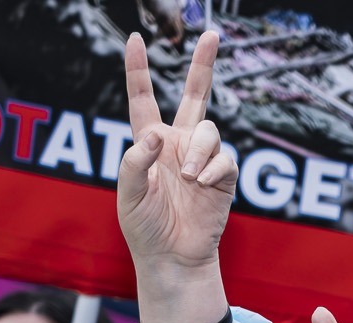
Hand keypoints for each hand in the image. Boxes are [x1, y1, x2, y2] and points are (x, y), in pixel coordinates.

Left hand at [117, 30, 236, 322]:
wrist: (173, 258)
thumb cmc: (144, 228)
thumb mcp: (127, 194)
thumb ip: (134, 161)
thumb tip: (157, 135)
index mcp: (150, 143)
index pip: (143, 99)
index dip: (138, 70)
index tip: (135, 39)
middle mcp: (179, 144)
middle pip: (195, 95)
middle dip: (204, 64)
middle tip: (212, 34)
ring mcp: (203, 160)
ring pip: (210, 130)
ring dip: (200, 151)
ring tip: (191, 178)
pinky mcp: (224, 178)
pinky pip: (225, 159)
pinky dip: (214, 169)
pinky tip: (203, 186)